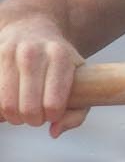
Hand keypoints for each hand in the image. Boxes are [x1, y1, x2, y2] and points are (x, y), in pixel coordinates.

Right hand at [0, 19, 88, 136]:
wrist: (31, 29)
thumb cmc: (60, 63)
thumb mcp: (80, 81)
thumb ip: (77, 113)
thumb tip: (54, 132)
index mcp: (59, 57)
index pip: (53, 104)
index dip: (52, 116)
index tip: (52, 113)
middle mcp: (32, 52)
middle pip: (27, 108)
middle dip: (32, 119)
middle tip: (35, 115)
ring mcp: (7, 53)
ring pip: (5, 105)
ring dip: (12, 116)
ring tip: (20, 110)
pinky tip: (7, 101)